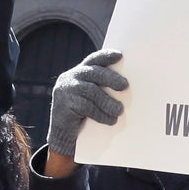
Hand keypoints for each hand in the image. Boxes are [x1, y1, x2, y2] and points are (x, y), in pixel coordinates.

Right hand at [46, 50, 126, 164]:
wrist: (62, 134)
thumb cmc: (83, 114)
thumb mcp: (91, 97)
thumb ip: (101, 87)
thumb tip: (126, 86)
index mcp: (79, 72)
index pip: (93, 59)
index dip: (106, 56)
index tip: (120, 56)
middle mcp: (70, 77)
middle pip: (94, 73)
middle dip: (111, 78)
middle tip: (124, 86)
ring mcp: (65, 90)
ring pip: (91, 91)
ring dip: (107, 101)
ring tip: (119, 110)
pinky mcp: (64, 105)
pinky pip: (86, 107)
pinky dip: (100, 114)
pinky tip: (110, 120)